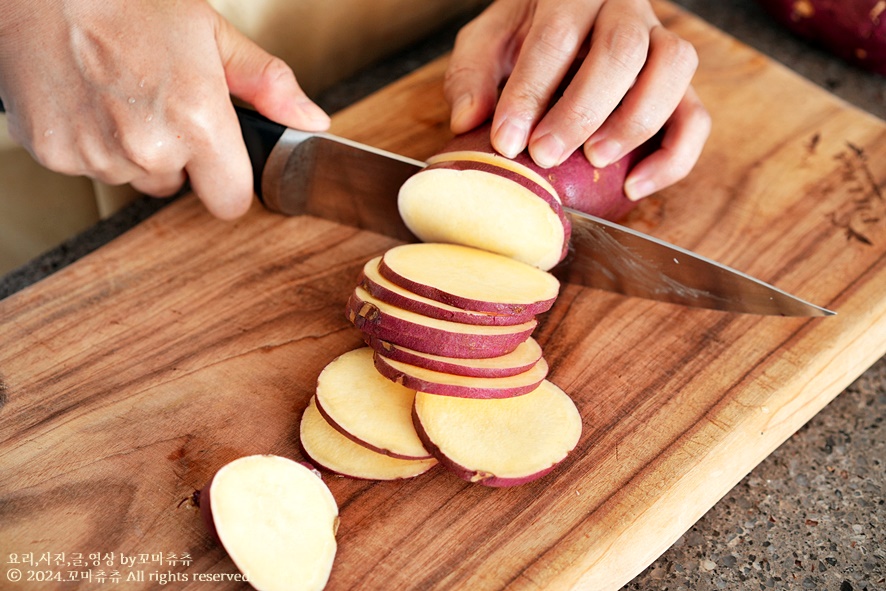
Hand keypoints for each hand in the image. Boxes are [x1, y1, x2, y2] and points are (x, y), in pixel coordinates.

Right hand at [0, 0, 329, 218]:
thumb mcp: (212, 34)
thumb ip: (267, 85)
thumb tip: (311, 120)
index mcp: (198, 123)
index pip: (231, 202)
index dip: (227, 181)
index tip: (219, 162)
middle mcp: (149, 148)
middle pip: (177, 186)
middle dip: (176, 155)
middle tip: (158, 100)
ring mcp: (97, 155)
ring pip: (132, 176)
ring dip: (130, 148)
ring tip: (119, 93)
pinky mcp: (55, 153)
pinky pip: (88, 165)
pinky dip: (89, 140)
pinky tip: (88, 98)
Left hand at [445, 0, 710, 200]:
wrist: (569, 24)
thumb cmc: (526, 36)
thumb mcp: (489, 42)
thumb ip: (472, 73)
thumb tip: (467, 120)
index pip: (557, 35)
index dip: (531, 91)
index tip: (506, 140)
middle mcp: (626, 10)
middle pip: (622, 50)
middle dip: (580, 111)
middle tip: (544, 154)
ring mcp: (660, 44)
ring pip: (673, 69)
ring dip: (634, 123)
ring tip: (595, 160)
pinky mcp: (679, 87)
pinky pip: (696, 118)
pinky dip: (673, 157)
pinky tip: (634, 186)